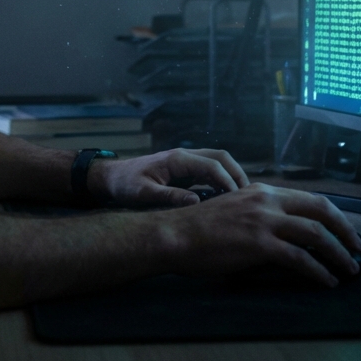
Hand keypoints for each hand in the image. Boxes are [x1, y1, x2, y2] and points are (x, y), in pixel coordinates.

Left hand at [88, 148, 249, 206]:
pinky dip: (222, 182)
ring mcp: (186, 163)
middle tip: (249, 196)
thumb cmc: (125, 185)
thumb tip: (196, 203)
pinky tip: (227, 200)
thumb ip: (169, 197)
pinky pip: (209, 172)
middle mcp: (185, 157)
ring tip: (243, 199)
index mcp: (177, 159)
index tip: (239, 198)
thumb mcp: (143, 193)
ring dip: (232, 177)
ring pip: (217, 163)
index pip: (212, 164)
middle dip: (237, 174)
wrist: (111, 178)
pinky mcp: (185, 172)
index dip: (228, 180)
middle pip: (221, 157)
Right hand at [163, 183, 360, 286]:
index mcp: (262, 191)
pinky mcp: (259, 244)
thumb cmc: (199, 228)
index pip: (310, 199)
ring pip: (315, 234)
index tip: (345, 231)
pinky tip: (326, 281)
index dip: (334, 216)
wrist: (175, 234)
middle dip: (345, 231)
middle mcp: (267, 201)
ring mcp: (264, 221)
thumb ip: (261, 216)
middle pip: (321, 210)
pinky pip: (299, 258)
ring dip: (337, 253)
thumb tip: (287, 235)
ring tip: (348, 270)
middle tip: (357, 249)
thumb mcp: (235, 211)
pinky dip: (318, 271)